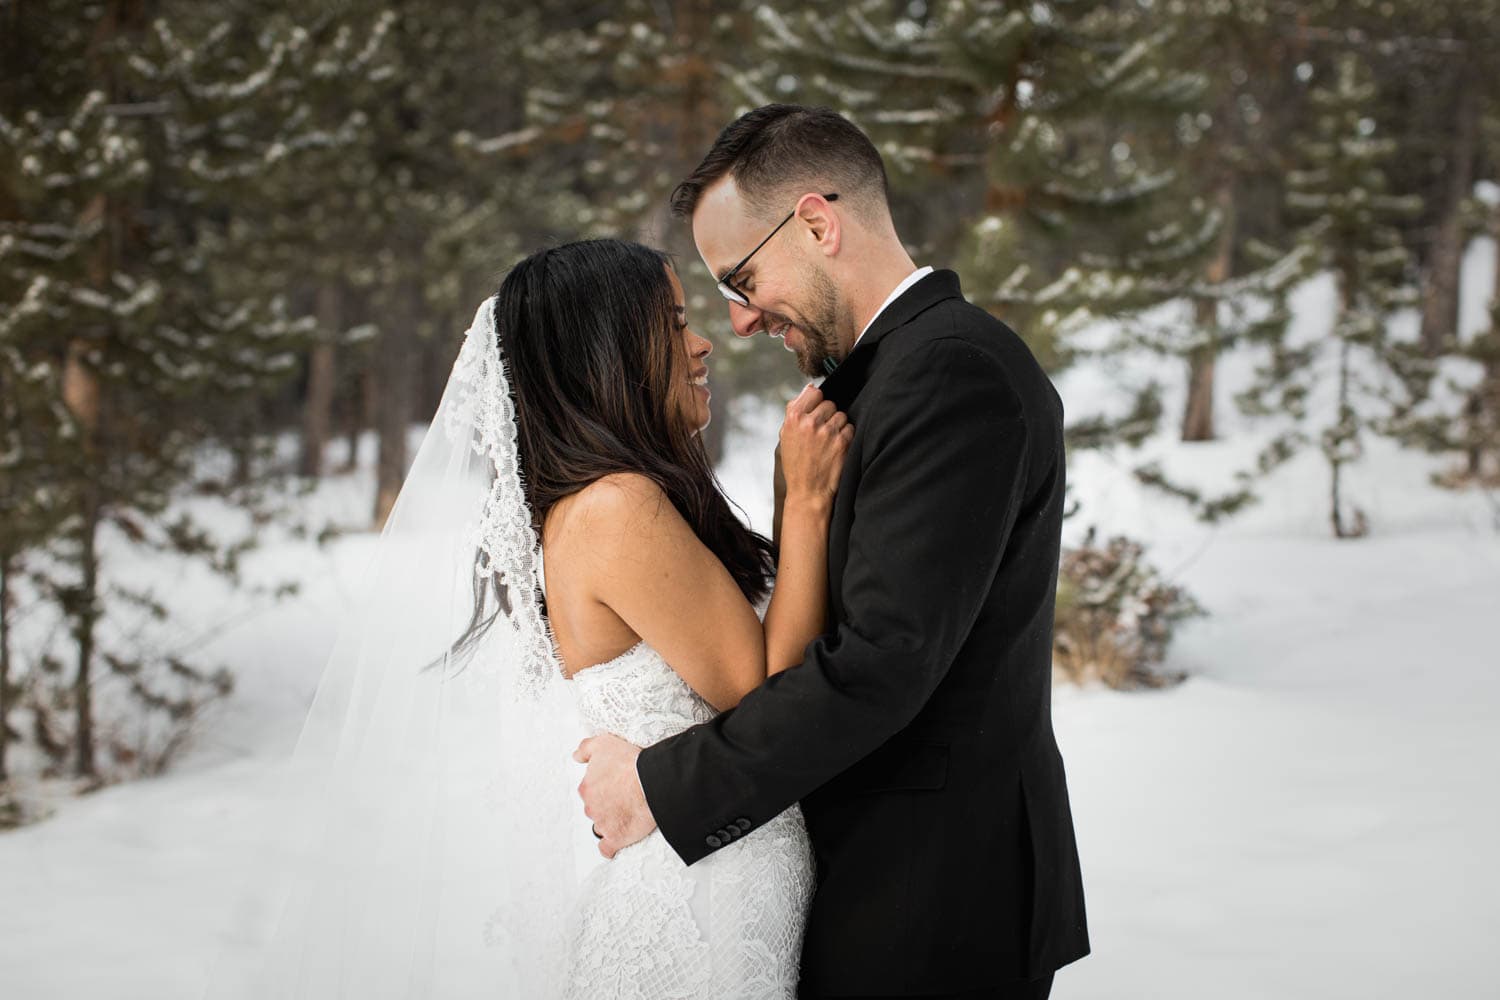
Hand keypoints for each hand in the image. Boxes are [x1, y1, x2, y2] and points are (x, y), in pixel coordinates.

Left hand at [573, 733, 656, 858]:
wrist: (650, 781)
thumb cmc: (630, 762)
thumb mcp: (603, 743)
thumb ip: (585, 749)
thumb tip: (576, 757)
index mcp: (586, 788)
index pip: (589, 792)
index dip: (602, 788)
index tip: (615, 785)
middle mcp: (591, 807)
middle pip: (595, 809)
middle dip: (607, 805)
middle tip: (624, 798)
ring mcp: (602, 824)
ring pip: (601, 827)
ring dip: (610, 823)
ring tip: (627, 815)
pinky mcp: (615, 838)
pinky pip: (607, 849)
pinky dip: (611, 846)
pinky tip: (618, 839)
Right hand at [778, 385, 853, 507]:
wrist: (808, 491)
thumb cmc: (796, 463)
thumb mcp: (786, 435)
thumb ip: (795, 409)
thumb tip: (810, 387)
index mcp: (794, 418)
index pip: (814, 392)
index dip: (816, 403)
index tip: (816, 414)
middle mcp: (810, 423)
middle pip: (829, 404)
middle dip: (827, 416)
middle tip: (821, 433)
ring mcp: (827, 432)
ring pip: (841, 415)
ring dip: (838, 426)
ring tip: (828, 442)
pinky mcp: (842, 442)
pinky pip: (850, 428)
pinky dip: (846, 437)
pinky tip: (836, 449)